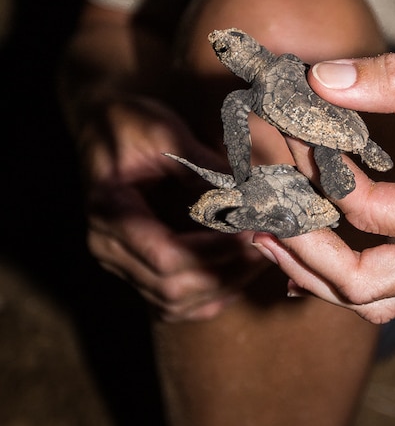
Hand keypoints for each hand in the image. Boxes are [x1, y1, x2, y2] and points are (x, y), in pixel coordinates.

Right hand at [79, 94, 265, 320]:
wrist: (99, 123)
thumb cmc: (129, 121)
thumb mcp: (163, 130)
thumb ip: (199, 164)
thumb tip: (245, 191)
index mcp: (109, 213)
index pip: (166, 256)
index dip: (215, 251)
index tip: (252, 230)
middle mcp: (108, 248)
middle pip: (171, 288)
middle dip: (225, 270)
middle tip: (265, 242)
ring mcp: (119, 262)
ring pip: (173, 304)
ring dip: (220, 286)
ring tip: (259, 255)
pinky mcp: (133, 267)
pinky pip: (169, 302)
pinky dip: (206, 296)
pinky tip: (237, 272)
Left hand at [252, 50, 394, 323]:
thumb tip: (324, 79)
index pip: (373, 217)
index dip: (319, 174)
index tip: (285, 129)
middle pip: (362, 287)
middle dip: (299, 247)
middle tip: (253, 204)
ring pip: (374, 295)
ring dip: (318, 265)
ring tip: (269, 224)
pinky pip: (394, 278)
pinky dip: (347, 258)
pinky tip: (316, 224)